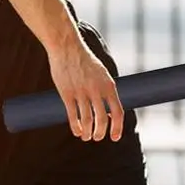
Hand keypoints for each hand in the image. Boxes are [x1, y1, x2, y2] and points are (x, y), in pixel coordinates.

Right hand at [47, 25, 123, 141]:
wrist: (68, 47)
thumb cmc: (85, 62)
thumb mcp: (102, 74)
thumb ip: (106, 91)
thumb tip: (108, 113)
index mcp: (109, 85)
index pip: (117, 112)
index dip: (117, 128)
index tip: (115, 137)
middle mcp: (96, 90)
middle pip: (102, 120)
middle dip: (100, 133)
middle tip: (97, 137)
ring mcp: (81, 92)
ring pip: (87, 121)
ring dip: (87, 133)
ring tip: (86, 137)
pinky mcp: (67, 93)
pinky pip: (73, 116)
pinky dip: (76, 127)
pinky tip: (77, 131)